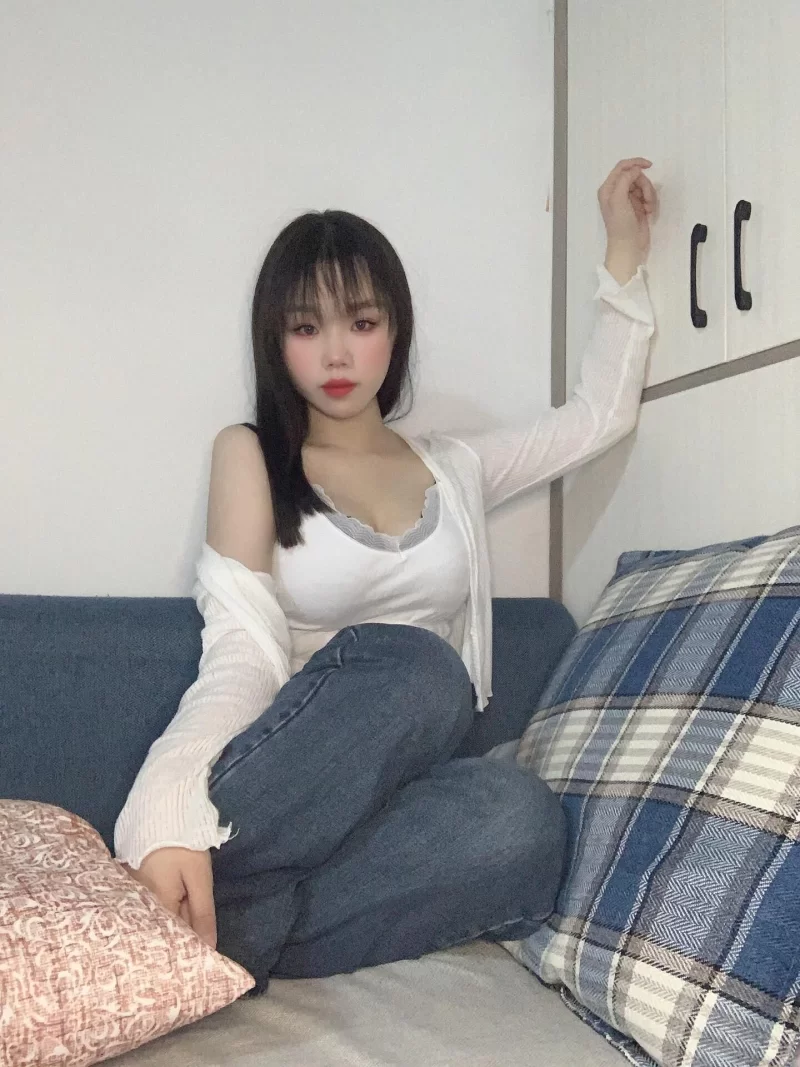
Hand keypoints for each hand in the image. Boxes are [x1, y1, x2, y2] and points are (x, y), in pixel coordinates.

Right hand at [121, 846, 217, 949]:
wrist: (162, 813)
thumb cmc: (183, 846)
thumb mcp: (199, 878)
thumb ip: (203, 914)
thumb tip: (208, 947)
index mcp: (156, 906)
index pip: (172, 940)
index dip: (188, 950)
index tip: (201, 959)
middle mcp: (138, 906)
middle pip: (162, 931)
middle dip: (180, 939)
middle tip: (198, 950)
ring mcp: (133, 895)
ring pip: (157, 919)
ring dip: (171, 926)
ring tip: (188, 935)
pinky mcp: (133, 886)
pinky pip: (150, 907)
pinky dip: (163, 912)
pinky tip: (175, 915)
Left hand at [598, 157, 657, 283]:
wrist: (629, 246)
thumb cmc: (620, 225)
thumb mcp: (619, 200)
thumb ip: (625, 180)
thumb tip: (636, 170)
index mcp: (608, 188)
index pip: (622, 167)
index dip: (635, 163)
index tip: (649, 166)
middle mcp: (617, 192)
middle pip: (636, 176)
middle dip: (645, 185)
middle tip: (647, 199)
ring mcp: (628, 199)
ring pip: (644, 185)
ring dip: (650, 195)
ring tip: (648, 208)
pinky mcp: (637, 206)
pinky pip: (648, 195)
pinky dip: (651, 202)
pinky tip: (649, 212)